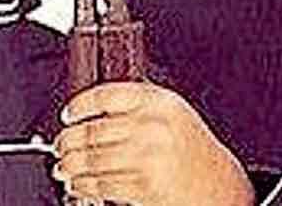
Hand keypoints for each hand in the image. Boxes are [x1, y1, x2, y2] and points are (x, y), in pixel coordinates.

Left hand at [52, 82, 254, 205]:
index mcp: (159, 102)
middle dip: (68, 141)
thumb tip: (90, 110)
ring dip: (70, 166)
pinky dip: (83, 186)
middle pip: (93, 130)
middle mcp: (152, 126)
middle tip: (59, 145)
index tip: (68, 114)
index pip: (106, 95)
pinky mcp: (145, 186)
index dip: (80, 105)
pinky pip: (102, 184)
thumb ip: (136, 105)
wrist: (222, 187)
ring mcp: (148, 157)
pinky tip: (78, 185)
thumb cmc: (192, 150)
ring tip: (63, 167)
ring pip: (92, 159)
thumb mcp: (171, 114)